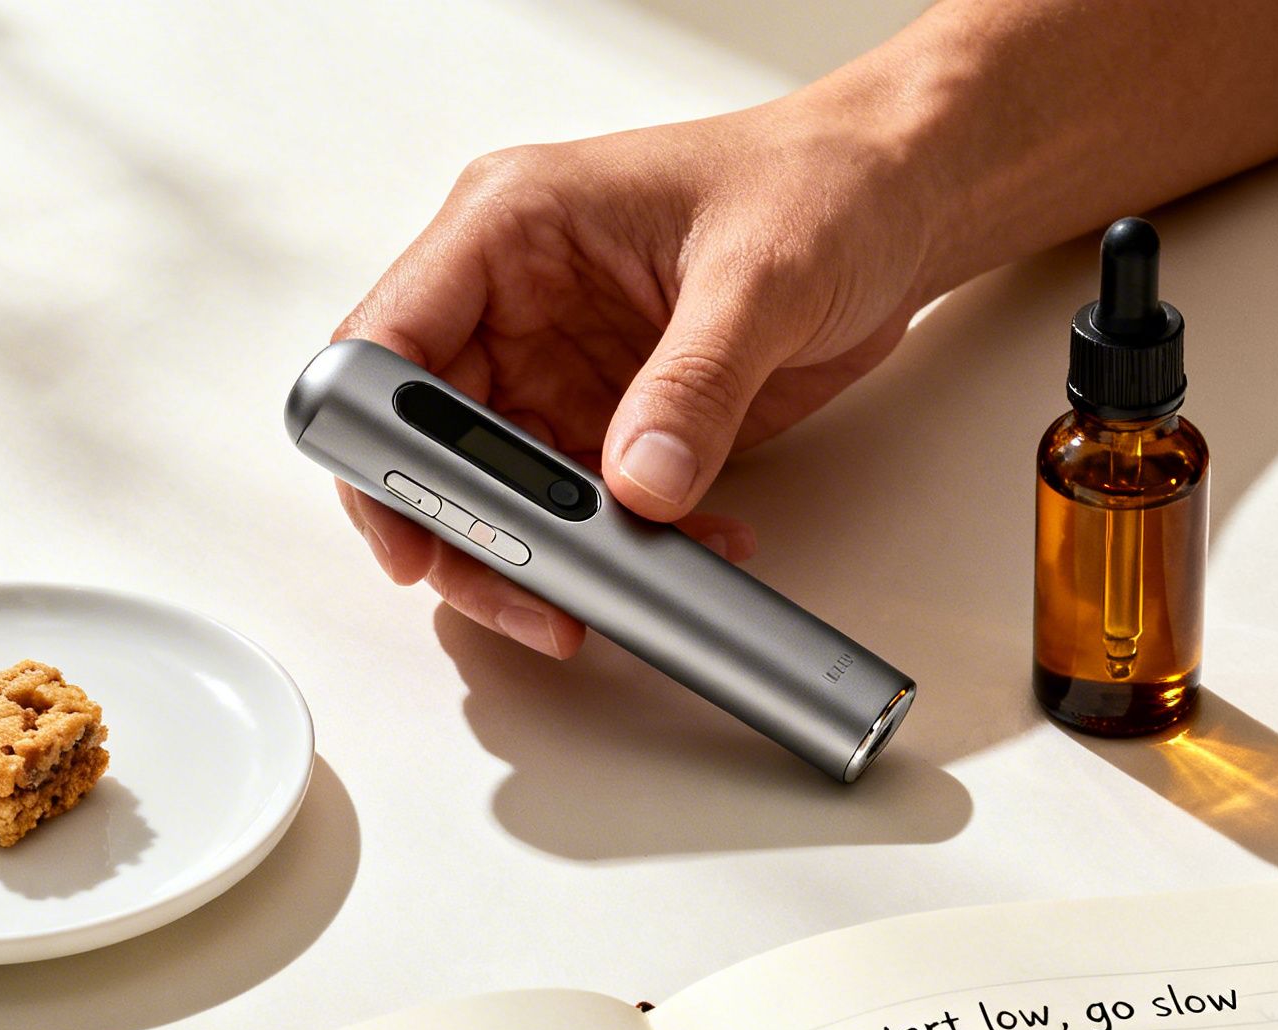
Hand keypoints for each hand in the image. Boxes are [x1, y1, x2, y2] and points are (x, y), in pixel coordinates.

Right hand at [334, 92, 942, 657]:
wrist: (898, 208)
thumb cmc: (821, 184)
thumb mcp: (760, 276)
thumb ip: (694, 383)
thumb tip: (639, 481)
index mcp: (511, 227)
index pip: (390, 342)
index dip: (380, 443)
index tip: (414, 527)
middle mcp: (516, 301)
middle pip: (430, 443)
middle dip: (470, 531)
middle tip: (531, 596)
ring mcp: (560, 366)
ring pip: (504, 493)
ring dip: (556, 556)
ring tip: (621, 595)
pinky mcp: (615, 418)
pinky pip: (588, 510)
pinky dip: (630, 550)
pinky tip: (699, 546)